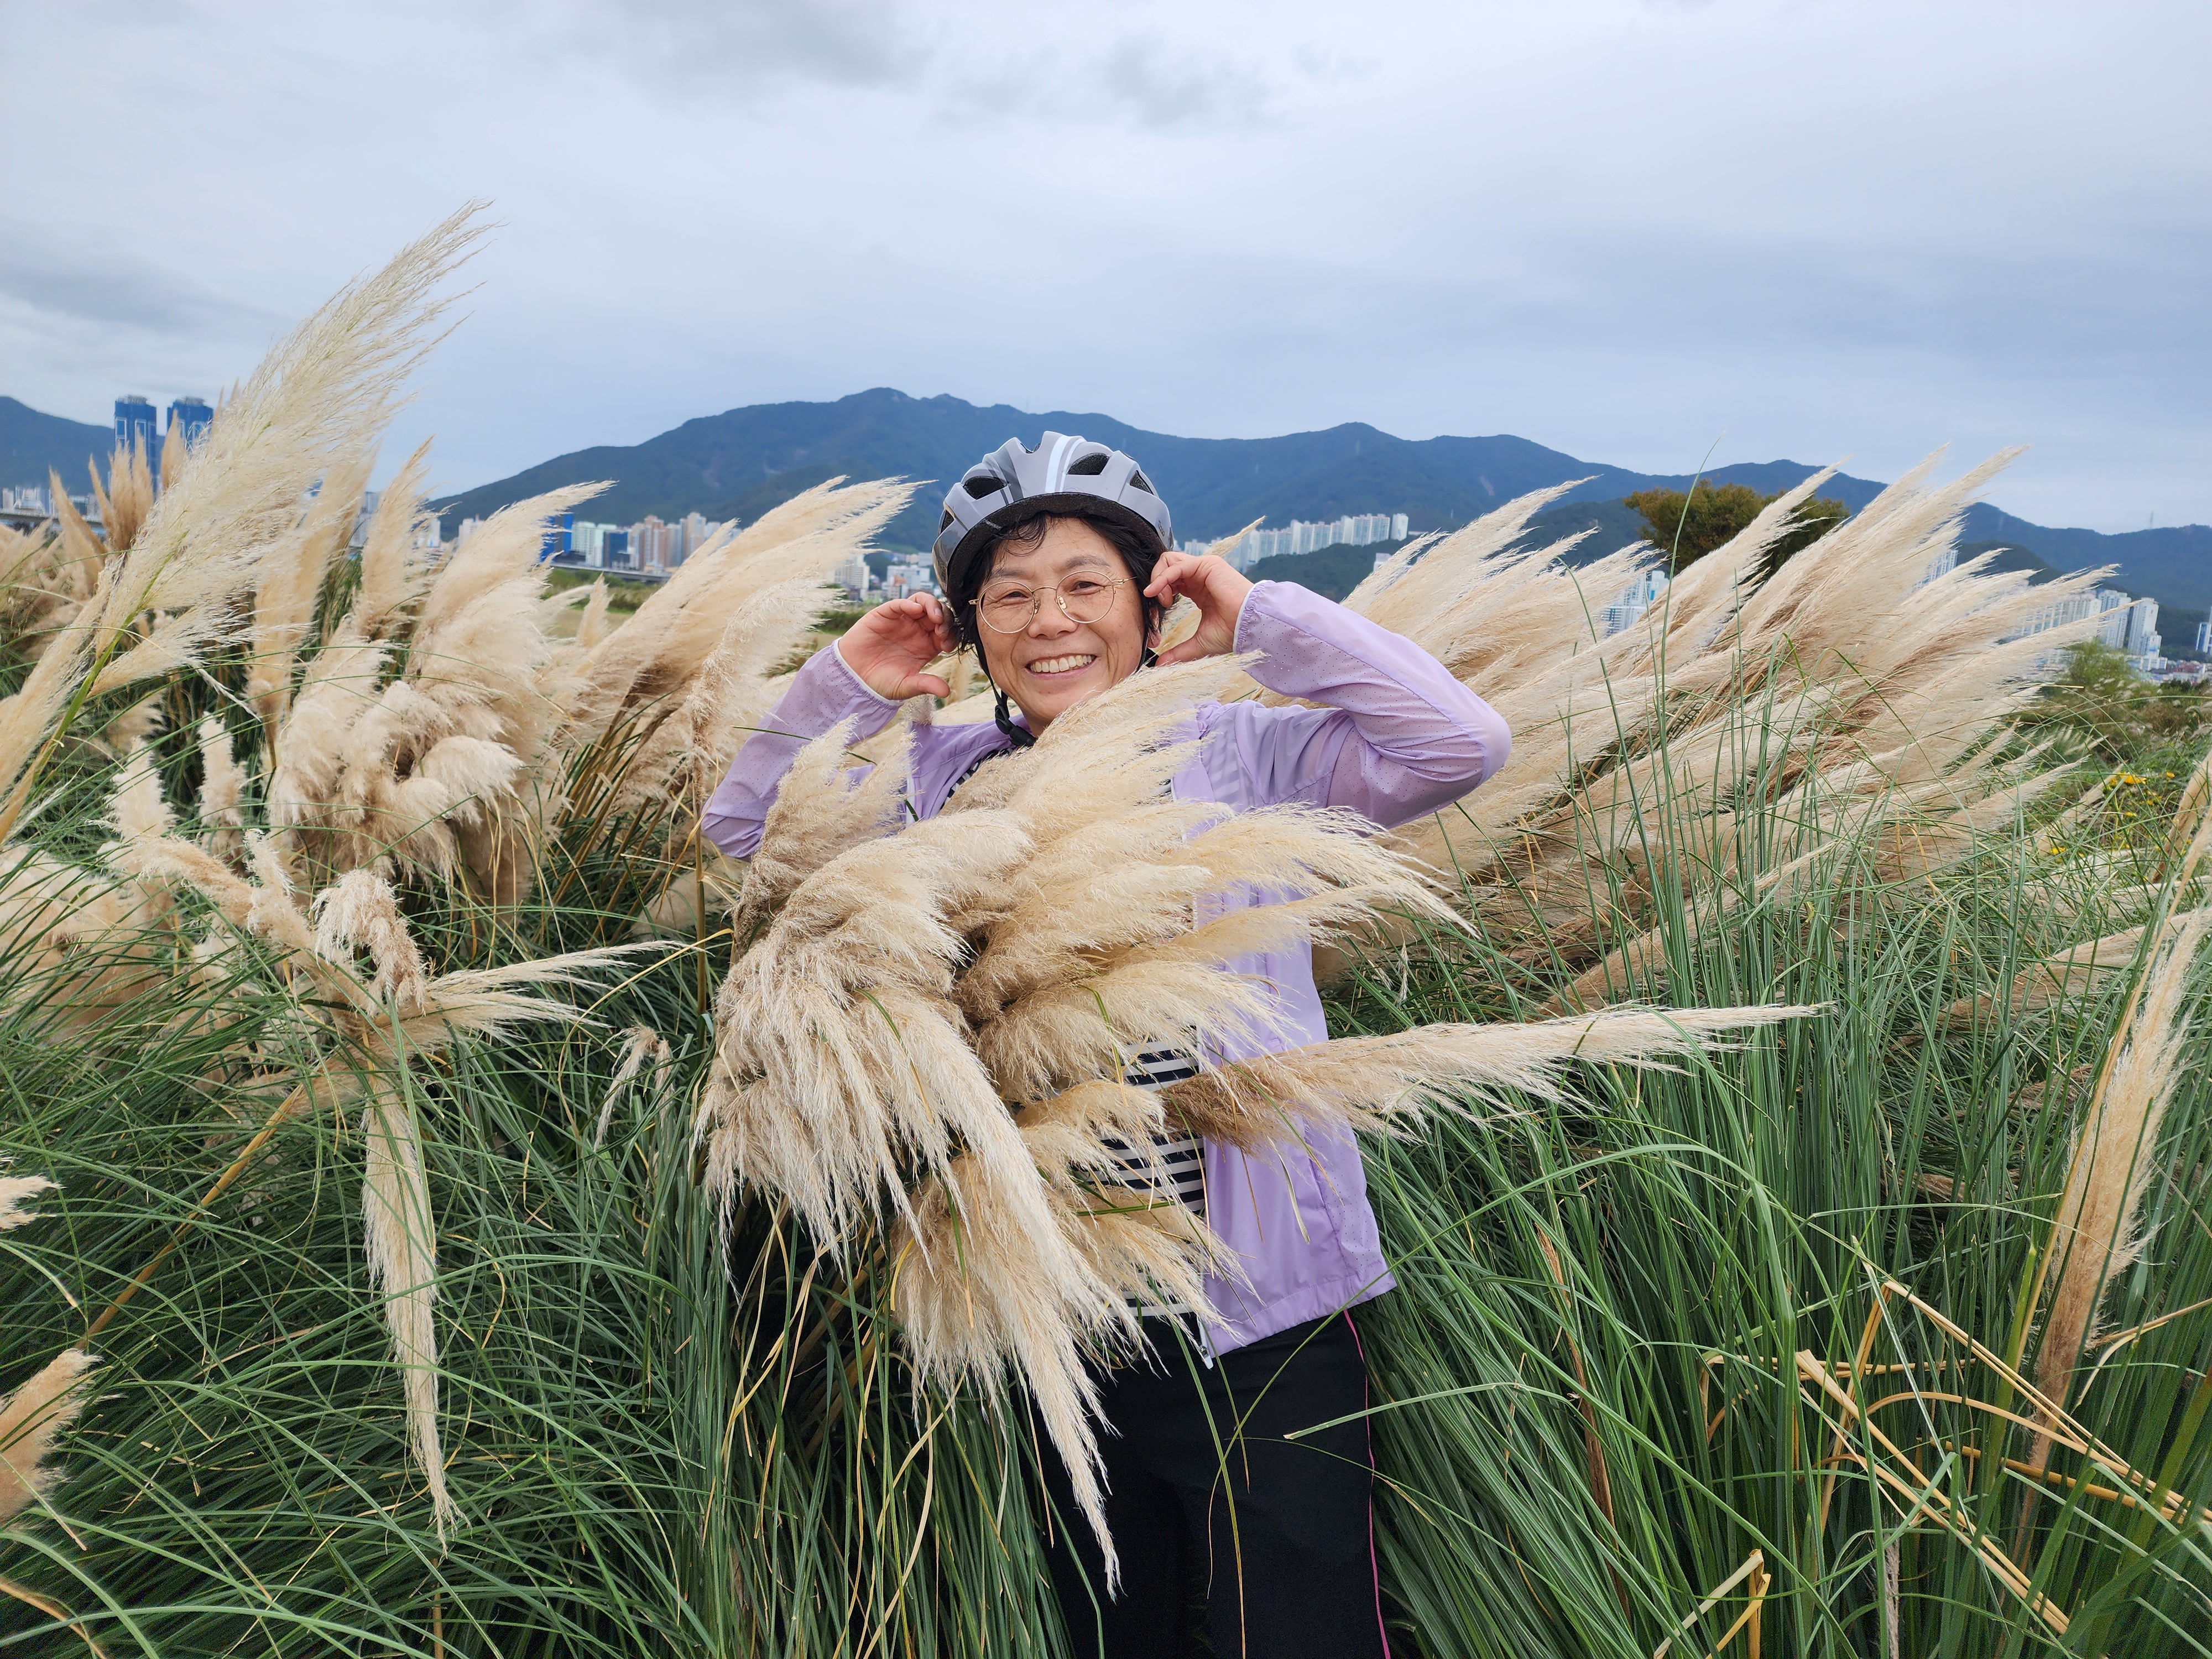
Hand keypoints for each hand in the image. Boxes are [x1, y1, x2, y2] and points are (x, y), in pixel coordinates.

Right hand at [836, 593, 957, 699]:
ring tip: (934, 617)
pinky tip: (915, 610)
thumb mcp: (906, 686)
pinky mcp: (886, 614)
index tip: (946, 645)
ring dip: (933, 605)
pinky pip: (900, 603)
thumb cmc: (880, 682)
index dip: (951, 635)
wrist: (854, 677)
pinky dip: (910, 603)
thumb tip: (946, 692)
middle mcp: (917, 630)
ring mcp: (903, 620)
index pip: (947, 633)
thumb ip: (925, 685)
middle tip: (941, 630)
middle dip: (945, 618)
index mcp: (927, 646)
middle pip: (939, 614)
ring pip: (923, 603)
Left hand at [1144, 551, 1253, 666]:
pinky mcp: (1207, 565)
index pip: (1170, 582)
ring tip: (1163, 600)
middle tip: (1159, 606)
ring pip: (1168, 560)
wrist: (1250, 627)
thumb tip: (1161, 665)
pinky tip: (1156, 593)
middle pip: (1166, 567)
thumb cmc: (1232, 633)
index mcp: (1198, 589)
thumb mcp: (1198, 643)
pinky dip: (1162, 578)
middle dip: (1155, 584)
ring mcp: (1204, 568)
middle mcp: (1200, 576)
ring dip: (1158, 579)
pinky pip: (1176, 565)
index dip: (1158, 595)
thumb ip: (1179, 651)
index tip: (1156, 614)